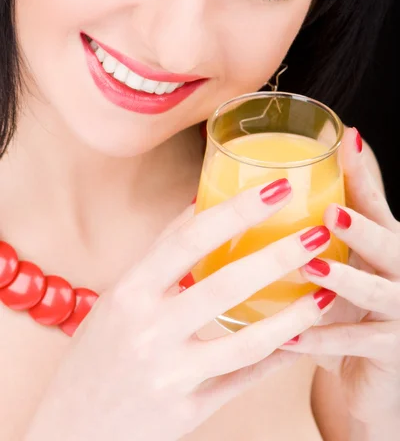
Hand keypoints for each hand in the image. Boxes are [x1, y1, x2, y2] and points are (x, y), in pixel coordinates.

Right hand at [25, 180, 334, 440]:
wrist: (71, 428)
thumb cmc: (95, 356)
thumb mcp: (118, 297)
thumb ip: (160, 256)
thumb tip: (199, 207)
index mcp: (130, 291)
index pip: (189, 238)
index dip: (236, 210)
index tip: (275, 189)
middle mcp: (149, 329)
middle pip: (226, 283)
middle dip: (279, 254)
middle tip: (317, 233)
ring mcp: (170, 373)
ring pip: (246, 341)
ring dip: (294, 314)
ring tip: (325, 291)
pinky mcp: (186, 411)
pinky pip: (243, 381)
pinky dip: (277, 358)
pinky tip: (303, 340)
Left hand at [281, 127, 399, 424]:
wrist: (373, 369)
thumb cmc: (357, 304)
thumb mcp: (350, 262)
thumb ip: (334, 226)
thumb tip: (297, 177)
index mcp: (388, 245)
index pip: (375, 205)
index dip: (362, 175)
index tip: (348, 142)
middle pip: (388, 245)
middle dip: (361, 229)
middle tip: (330, 215)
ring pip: (375, 293)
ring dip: (343, 281)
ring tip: (311, 268)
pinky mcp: (392, 349)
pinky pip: (355, 342)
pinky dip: (321, 340)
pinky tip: (289, 337)